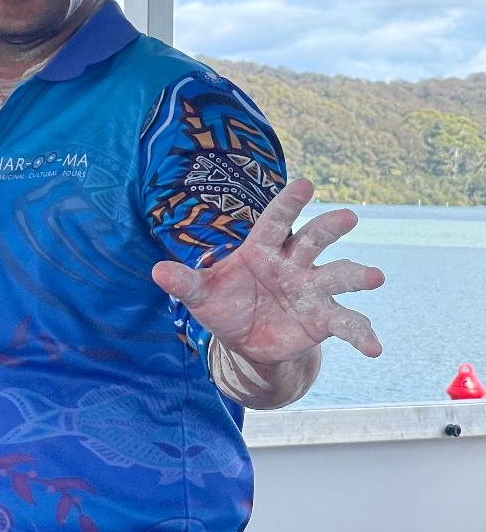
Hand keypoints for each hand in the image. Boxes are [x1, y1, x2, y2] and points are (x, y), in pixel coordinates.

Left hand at [151, 177, 384, 364]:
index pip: (276, 221)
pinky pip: (347, 323)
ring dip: (357, 275)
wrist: (244, 342)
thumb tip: (157, 271)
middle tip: (348, 216)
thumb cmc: (224, 305)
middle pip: (314, 240)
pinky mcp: (323, 318)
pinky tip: (375, 348)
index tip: (306, 183)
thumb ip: (184, 282)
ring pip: (338, 275)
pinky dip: (362, 334)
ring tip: (375, 276)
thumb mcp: (201, 295)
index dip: (289, 202)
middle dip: (329, 227)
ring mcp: (311, 289)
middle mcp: (293, 264)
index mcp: (263, 249)